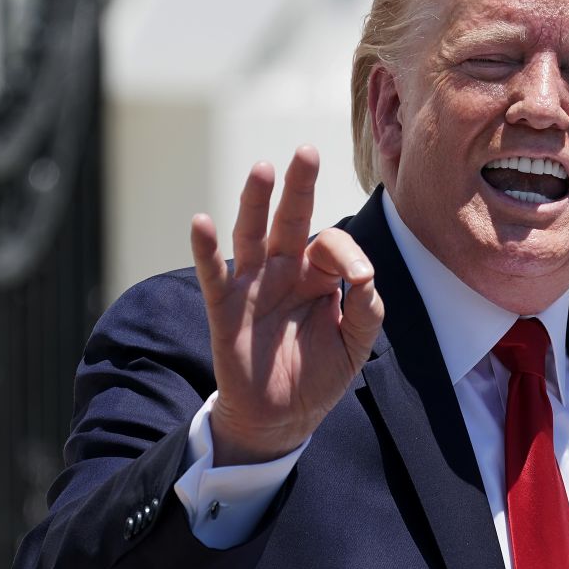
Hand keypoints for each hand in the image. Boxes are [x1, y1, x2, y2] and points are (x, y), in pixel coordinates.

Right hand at [190, 146, 383, 465]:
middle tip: (307, 151)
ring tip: (263, 168)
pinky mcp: (225, 307)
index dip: (348, 254)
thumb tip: (367, 276)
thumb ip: (367, 310)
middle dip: (299, 186)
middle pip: (291, 219)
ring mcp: (253, 284)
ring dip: (255, 201)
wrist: (283, 416)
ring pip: (252, 234)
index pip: (332, 244)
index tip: (361, 277)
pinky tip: (201, 221)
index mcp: (319, 274)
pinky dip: (205, 248)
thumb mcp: (356, 344)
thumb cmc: (320, 374)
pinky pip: (213, 273)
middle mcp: (285, 270)